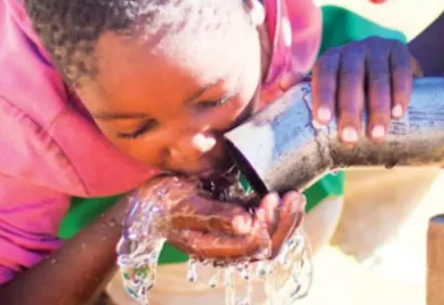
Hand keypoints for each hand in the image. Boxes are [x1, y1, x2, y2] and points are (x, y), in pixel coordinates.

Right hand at [122, 175, 304, 262]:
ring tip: (295, 195)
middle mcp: (226, 248)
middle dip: (284, 223)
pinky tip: (285, 195)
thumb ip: (215, 215)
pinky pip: (265, 226)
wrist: (148, 202)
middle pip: (267, 247)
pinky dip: (279, 213)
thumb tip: (246, 224)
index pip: (251, 246)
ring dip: (286, 219)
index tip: (269, 196)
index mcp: (211, 248)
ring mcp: (233, 238)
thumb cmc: (162, 202)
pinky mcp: (237, 223)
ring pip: (270, 239)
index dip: (267, 224)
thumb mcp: (185, 204)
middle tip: (293, 196)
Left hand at [311, 37, 421, 144]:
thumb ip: (310, 87)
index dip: (322, 96)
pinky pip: (401, 70)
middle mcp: (353, 49)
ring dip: (377, 107)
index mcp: (332, 58)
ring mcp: (378, 47)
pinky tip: (398, 113)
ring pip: (377, 76)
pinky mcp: (401, 50)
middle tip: (350, 139)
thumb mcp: (333, 85)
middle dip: (350, 109)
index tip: (322, 122)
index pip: (323, 73)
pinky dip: (400, 93)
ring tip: (376, 135)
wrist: (392, 65)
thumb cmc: (356, 84)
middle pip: (350, 77)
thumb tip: (281, 85)